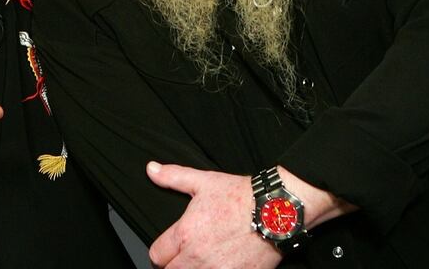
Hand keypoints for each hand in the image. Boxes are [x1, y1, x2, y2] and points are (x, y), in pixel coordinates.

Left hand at [146, 162, 280, 268]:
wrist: (277, 210)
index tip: (169, 249)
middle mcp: (198, 257)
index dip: (161, 252)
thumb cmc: (241, 196)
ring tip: (200, 261)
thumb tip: (151, 169)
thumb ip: (173, 177)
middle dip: (174, 265)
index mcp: (185, 234)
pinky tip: (220, 266)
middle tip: (184, 256)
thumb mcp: (204, 181)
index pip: (157, 255)